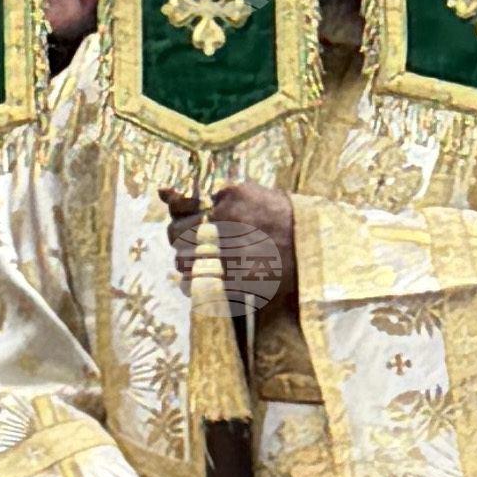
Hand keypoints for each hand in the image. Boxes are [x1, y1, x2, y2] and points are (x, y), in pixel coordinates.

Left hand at [169, 186, 297, 314]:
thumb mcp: (249, 194)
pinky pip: (198, 284)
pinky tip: (200, 281)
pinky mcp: (237, 279)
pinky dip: (193, 285)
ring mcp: (232, 252)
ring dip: (186, 264)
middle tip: (192, 246)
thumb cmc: (281, 217)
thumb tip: (163, 191)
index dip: (179, 217)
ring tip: (199, 264)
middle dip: (180, 241)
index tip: (185, 223)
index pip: (182, 207)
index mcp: (230, 197)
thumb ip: (210, 194)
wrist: (314, 246)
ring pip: (184, 260)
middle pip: (178, 234)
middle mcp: (228, 222)